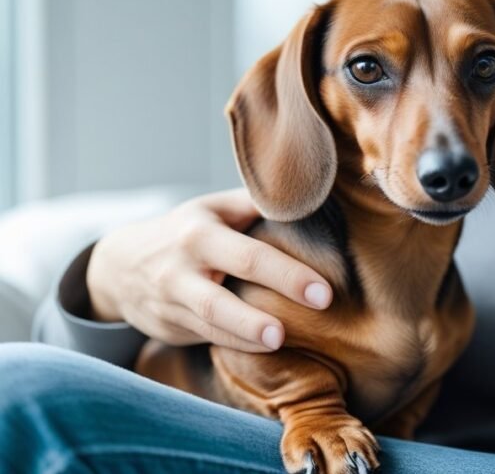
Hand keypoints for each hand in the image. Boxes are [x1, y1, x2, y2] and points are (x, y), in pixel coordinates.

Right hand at [86, 188, 333, 352]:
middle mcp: (181, 271)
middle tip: (301, 325)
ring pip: (209, 324)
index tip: (324, 291)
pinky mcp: (169, 327)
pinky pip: (206, 337)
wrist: (120, 264)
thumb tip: (305, 196)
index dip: (287, 274)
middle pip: (219, 299)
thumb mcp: (213, 208)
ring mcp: (171, 303)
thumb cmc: (186, 230)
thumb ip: (255, 204)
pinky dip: (236, 344)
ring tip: (280, 342)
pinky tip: (266, 349)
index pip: (248, 256)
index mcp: (199, 235)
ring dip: (246, 336)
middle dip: (259, 316)